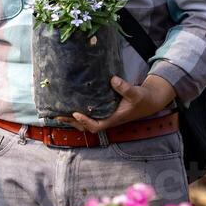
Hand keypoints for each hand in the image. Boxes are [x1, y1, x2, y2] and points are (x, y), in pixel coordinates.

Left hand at [61, 74, 175, 133]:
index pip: (96, 125)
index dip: (86, 122)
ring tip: (57, 113)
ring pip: (86, 123)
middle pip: (86, 126)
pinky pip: (89, 115)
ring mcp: (105, 116)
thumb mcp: (136, 93)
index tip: (76, 114)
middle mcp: (107, 120)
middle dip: (72, 122)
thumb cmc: (142, 99)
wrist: (148, 102)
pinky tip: (70, 106)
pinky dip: (78, 114)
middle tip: (57, 115)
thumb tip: (112, 79)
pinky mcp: (104, 111)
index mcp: (114, 119)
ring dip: (72, 119)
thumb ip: (125, 87)